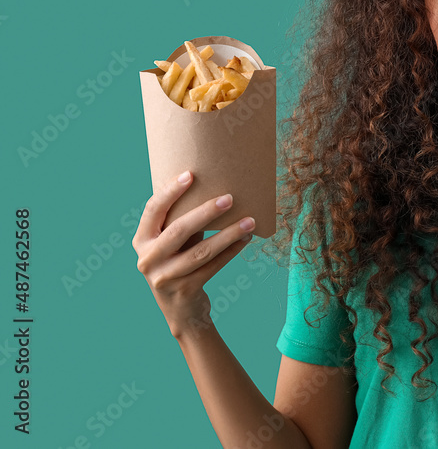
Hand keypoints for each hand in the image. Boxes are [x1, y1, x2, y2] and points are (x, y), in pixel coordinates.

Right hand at [132, 171, 255, 339]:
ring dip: (228, 234)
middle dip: (206, 212)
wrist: (181, 310)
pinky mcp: (184, 290)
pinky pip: (213, 267)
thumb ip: (180, 221)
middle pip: (178, 230)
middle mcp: (148, 259)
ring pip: (200, 252)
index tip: (190, 174)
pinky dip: (232, 251)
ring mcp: (164, 277)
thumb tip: (212, 187)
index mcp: (142, 240)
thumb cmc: (179, 263)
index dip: (170, 191)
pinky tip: (246, 240)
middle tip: (230, 198)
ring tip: (249, 221)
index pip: (153, 210)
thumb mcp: (172, 243)